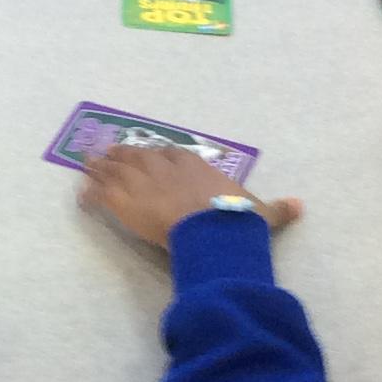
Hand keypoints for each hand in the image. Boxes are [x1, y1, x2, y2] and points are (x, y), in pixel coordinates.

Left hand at [81, 146, 300, 247]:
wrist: (211, 227)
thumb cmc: (234, 217)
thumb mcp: (259, 212)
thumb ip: (277, 208)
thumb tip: (300, 206)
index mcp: (193, 165)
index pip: (169, 154)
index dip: (156, 155)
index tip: (148, 155)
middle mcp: (164, 167)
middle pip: (137, 157)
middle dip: (122, 155)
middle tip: (108, 153)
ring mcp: (141, 182)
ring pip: (115, 170)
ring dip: (100, 168)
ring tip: (87, 165)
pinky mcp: (124, 203)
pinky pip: (101, 195)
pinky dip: (90, 194)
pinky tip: (80, 196)